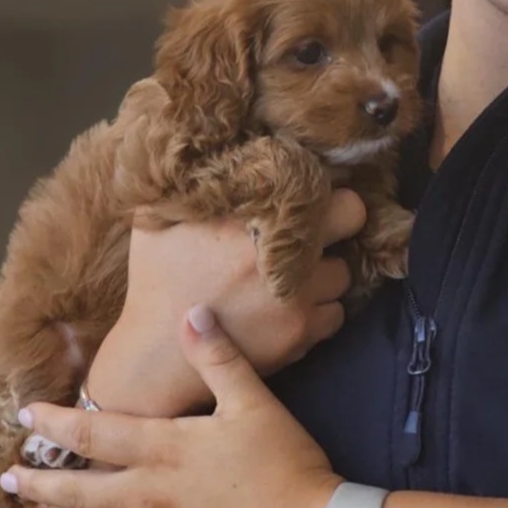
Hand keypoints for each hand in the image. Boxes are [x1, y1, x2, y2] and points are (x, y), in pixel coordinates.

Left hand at [3, 307, 340, 507]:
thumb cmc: (286, 467)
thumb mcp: (256, 403)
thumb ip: (218, 359)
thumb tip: (191, 312)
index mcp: (164, 450)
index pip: (93, 433)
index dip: (55, 424)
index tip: (26, 416)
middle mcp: (149, 496)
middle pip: (79, 490)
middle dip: (39, 483)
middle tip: (10, 480)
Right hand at [89, 189, 366, 417]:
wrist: (156, 355)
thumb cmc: (156, 282)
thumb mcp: (158, 221)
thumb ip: (190, 187)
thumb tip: (208, 152)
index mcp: (253, 218)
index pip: (329, 188)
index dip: (325, 193)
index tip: (310, 199)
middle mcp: (284, 255)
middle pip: (352, 220)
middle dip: (337, 223)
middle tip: (314, 232)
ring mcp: (298, 297)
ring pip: (344, 272)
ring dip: (324, 272)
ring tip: (294, 274)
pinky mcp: (300, 334)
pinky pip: (335, 314)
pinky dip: (319, 311)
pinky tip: (291, 307)